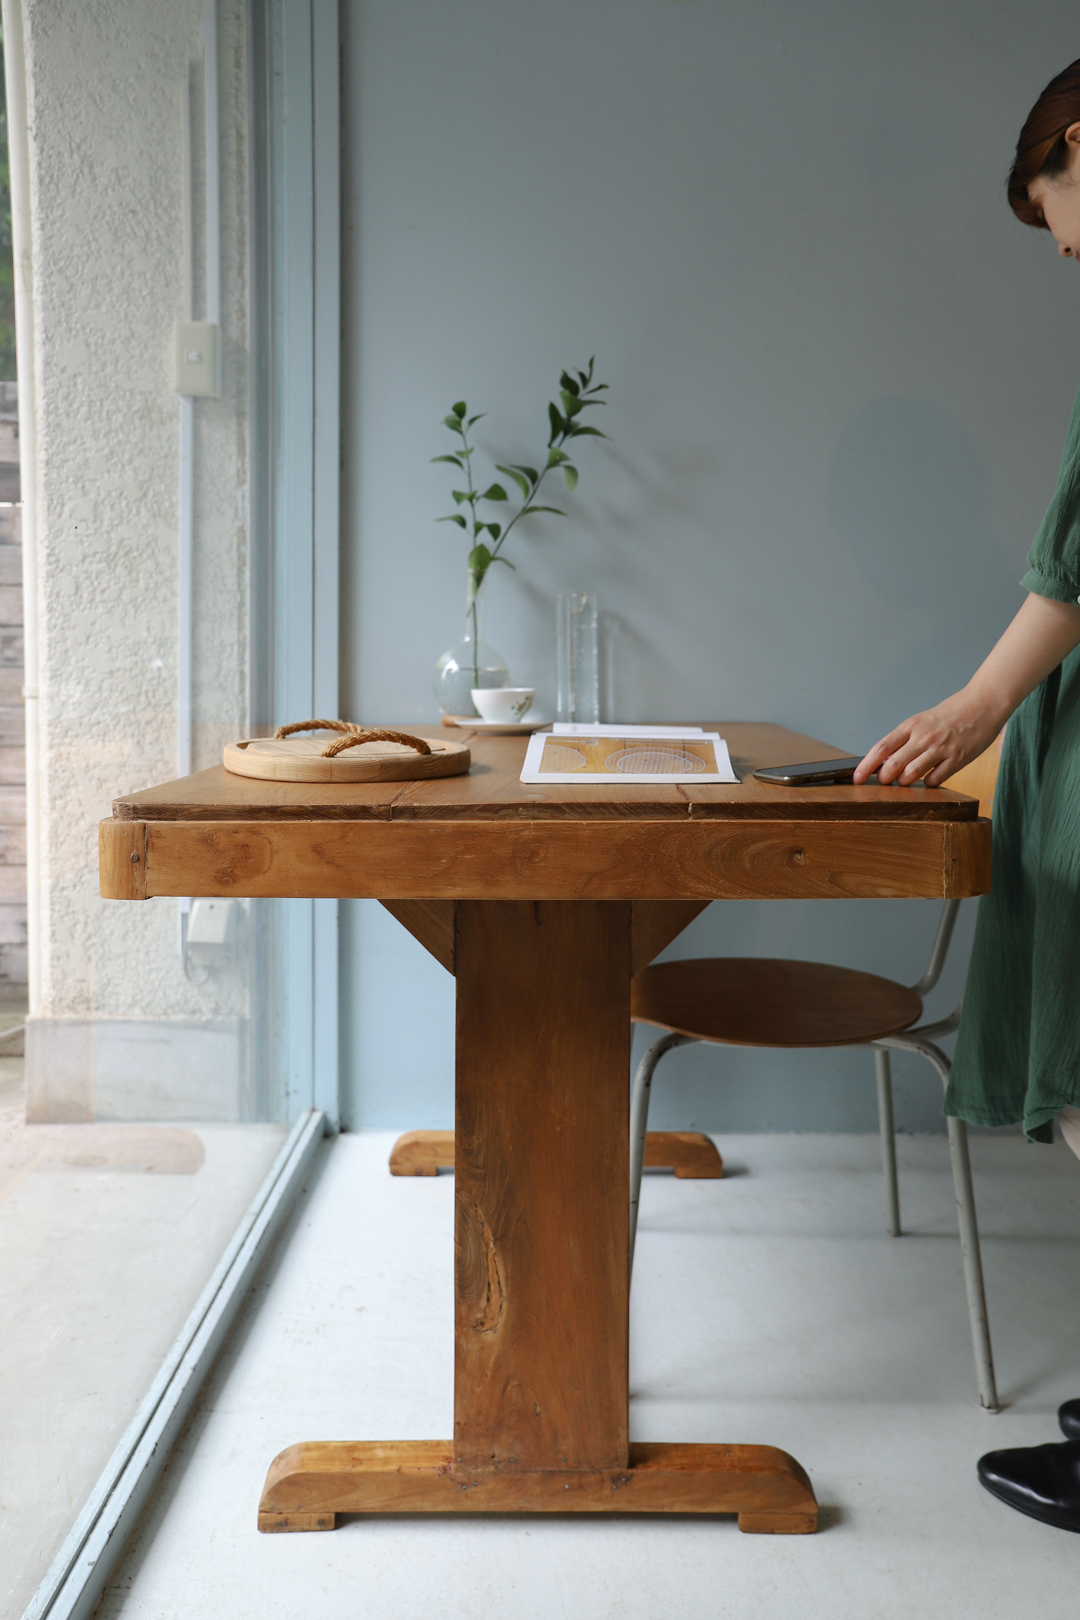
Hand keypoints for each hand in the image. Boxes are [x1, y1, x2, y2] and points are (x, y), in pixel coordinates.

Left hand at [854, 691, 1000, 786]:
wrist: (983, 704)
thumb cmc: (950, 715)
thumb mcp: (922, 721)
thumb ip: (905, 739)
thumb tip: (884, 760)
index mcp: (911, 726)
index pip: (881, 748)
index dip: (865, 766)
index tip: (856, 779)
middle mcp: (923, 737)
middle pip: (892, 765)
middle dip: (884, 779)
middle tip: (885, 782)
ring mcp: (940, 748)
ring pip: (911, 775)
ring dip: (905, 783)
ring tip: (907, 780)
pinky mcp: (957, 759)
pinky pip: (935, 780)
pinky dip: (928, 784)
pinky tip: (930, 778)